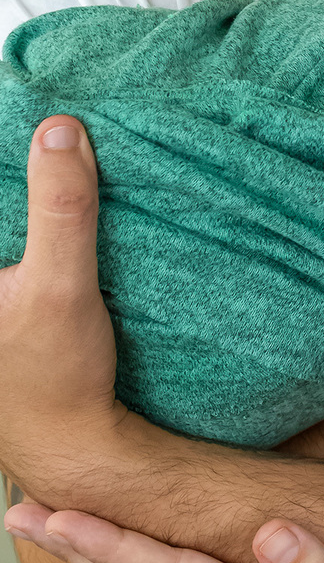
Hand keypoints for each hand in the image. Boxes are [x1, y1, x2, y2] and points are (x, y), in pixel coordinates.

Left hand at [0, 119, 125, 497]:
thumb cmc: (57, 381)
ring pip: (4, 229)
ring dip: (22, 198)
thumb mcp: (61, 286)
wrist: (77, 446)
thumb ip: (63, 209)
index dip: (3, 152)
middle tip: (47, 133)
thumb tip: (59, 132)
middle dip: (16, 175)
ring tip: (50, 157)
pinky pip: (12, 243)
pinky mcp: (2, 303)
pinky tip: (56, 200)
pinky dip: (28, 219)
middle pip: (0, 209)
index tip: (16, 116)